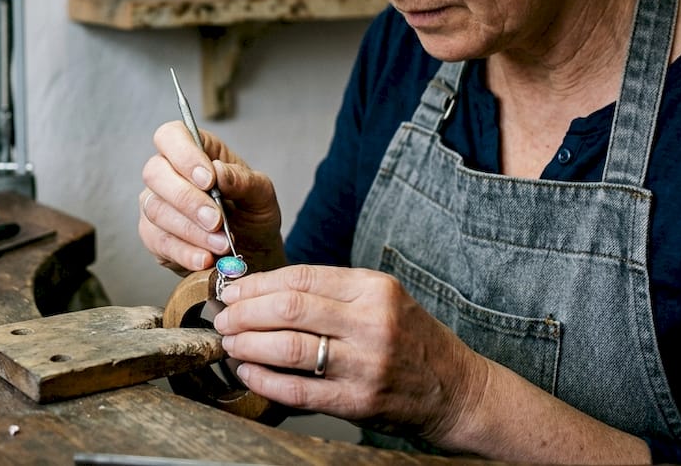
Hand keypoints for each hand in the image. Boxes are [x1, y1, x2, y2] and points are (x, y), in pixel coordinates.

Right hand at [138, 121, 285, 274]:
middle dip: (187, 199)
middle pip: (155, 173)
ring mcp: (156, 204)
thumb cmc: (252, 215)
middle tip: (216, 220)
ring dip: (191, 230)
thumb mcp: (261, 195)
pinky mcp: (154, 236)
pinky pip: (159, 242)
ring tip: (222, 244)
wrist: (252, 254)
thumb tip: (219, 172)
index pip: (171, 136)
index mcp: (195, 151)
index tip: (208, 179)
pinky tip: (206, 259)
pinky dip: (185, 252)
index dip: (184, 155)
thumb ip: (243, 180)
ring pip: (156, 210)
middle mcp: (168, 173)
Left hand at [213, 264, 486, 443]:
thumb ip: (332, 293)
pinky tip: (248, 372)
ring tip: (230, 343)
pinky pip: (298, 390)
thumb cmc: (412, 341)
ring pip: (289, 347)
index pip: (301, 278)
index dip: (258, 284)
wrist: (457, 390)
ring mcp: (366, 364)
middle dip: (245, 312)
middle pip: (289, 309)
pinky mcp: (359, 402)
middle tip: (223, 317)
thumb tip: (265, 290)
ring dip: (248, 344)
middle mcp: (372, 322)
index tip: (233, 290)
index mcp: (374, 289)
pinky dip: (265, 380)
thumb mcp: (382, 300)